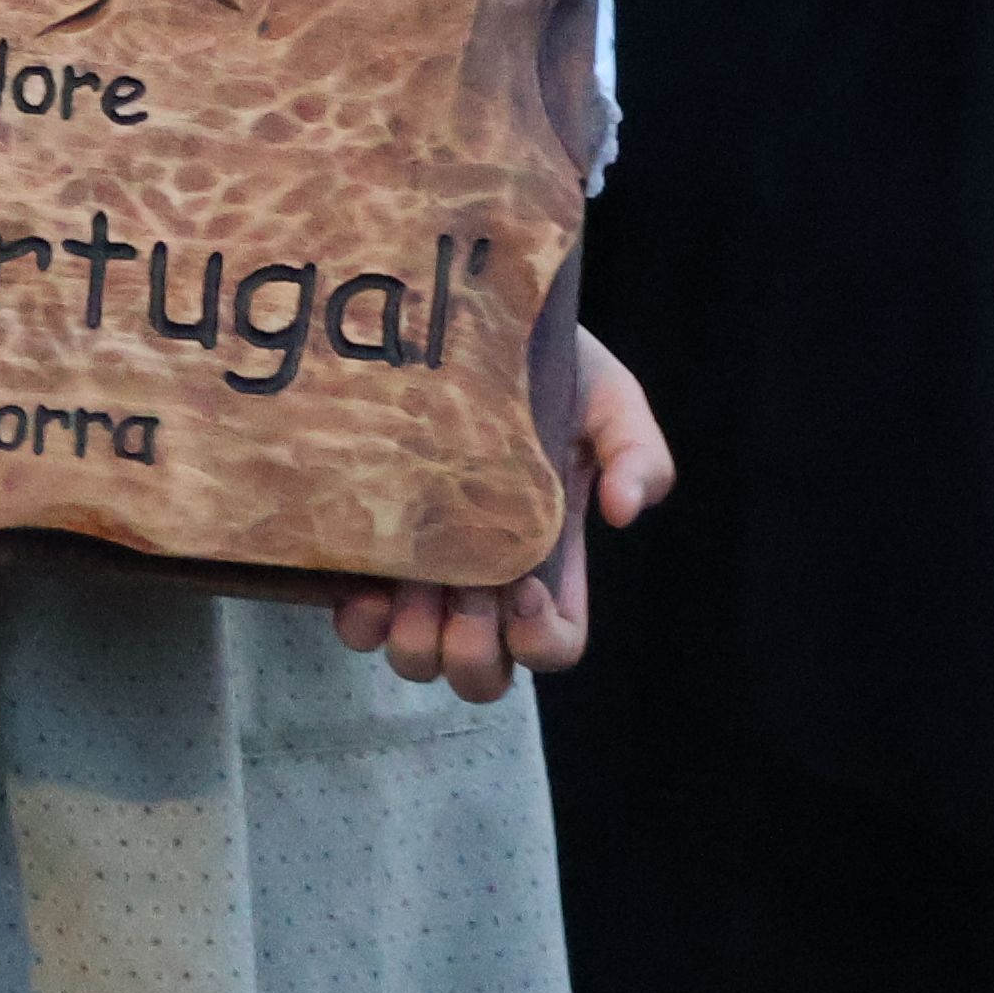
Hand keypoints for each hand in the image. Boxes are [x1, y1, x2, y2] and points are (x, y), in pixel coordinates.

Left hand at [336, 330, 670, 703]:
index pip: (554, 647)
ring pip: (416, 660)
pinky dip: (359, 620)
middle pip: (481, 675)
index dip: (539, 640)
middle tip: (463, 588)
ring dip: (414, 639)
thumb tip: (622, 512)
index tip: (521, 585)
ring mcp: (422, 572)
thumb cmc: (547, 363)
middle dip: (471, 653)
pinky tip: (362, 580)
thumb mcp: (609, 399)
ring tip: (411, 580)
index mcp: (549, 560)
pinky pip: (357, 624)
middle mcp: (485, 581)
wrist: (467, 317)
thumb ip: (636, 451)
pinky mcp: (365, 549)